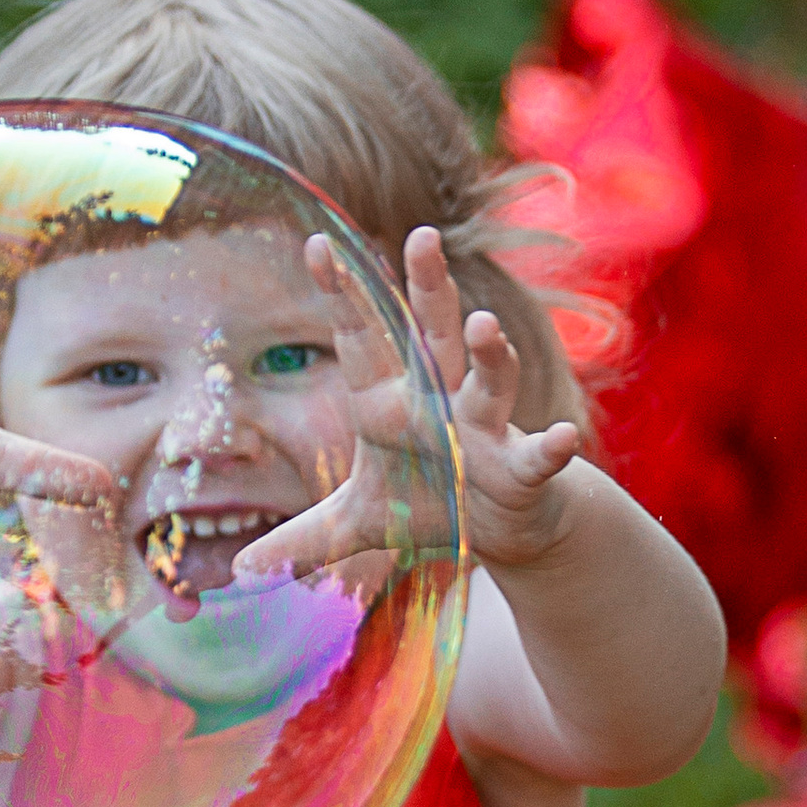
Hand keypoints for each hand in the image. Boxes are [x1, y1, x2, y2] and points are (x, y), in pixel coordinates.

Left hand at [233, 227, 579, 594]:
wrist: (503, 532)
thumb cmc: (431, 504)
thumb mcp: (358, 524)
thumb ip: (305, 539)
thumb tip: (242, 570)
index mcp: (392, 402)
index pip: (364, 339)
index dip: (344, 294)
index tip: (318, 244)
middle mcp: (441, 400)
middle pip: (434, 333)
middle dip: (429, 287)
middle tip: (422, 236)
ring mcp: (486, 430)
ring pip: (489, 381)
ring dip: (489, 355)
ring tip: (484, 324)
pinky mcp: (523, 470)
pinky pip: (538, 456)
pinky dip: (552, 447)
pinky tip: (564, 438)